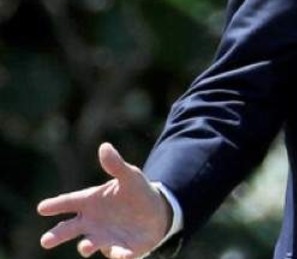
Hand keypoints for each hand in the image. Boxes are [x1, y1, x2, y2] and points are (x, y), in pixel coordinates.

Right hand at [38, 142, 170, 257]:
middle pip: (70, 229)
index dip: (56, 205)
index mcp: (90, 202)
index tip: (41, 208)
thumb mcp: (129, 176)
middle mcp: (92, 222)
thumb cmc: (136, 192)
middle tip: (46, 241)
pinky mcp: (123, 249)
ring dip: (87, 246)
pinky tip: (121, 256)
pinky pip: (120, 254)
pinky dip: (119, 255)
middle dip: (57, 235)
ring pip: (91, 244)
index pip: (69, 202)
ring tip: (85, 247)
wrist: (156, 211)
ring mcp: (105, 237)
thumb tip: (104, 147)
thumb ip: (116, 165)